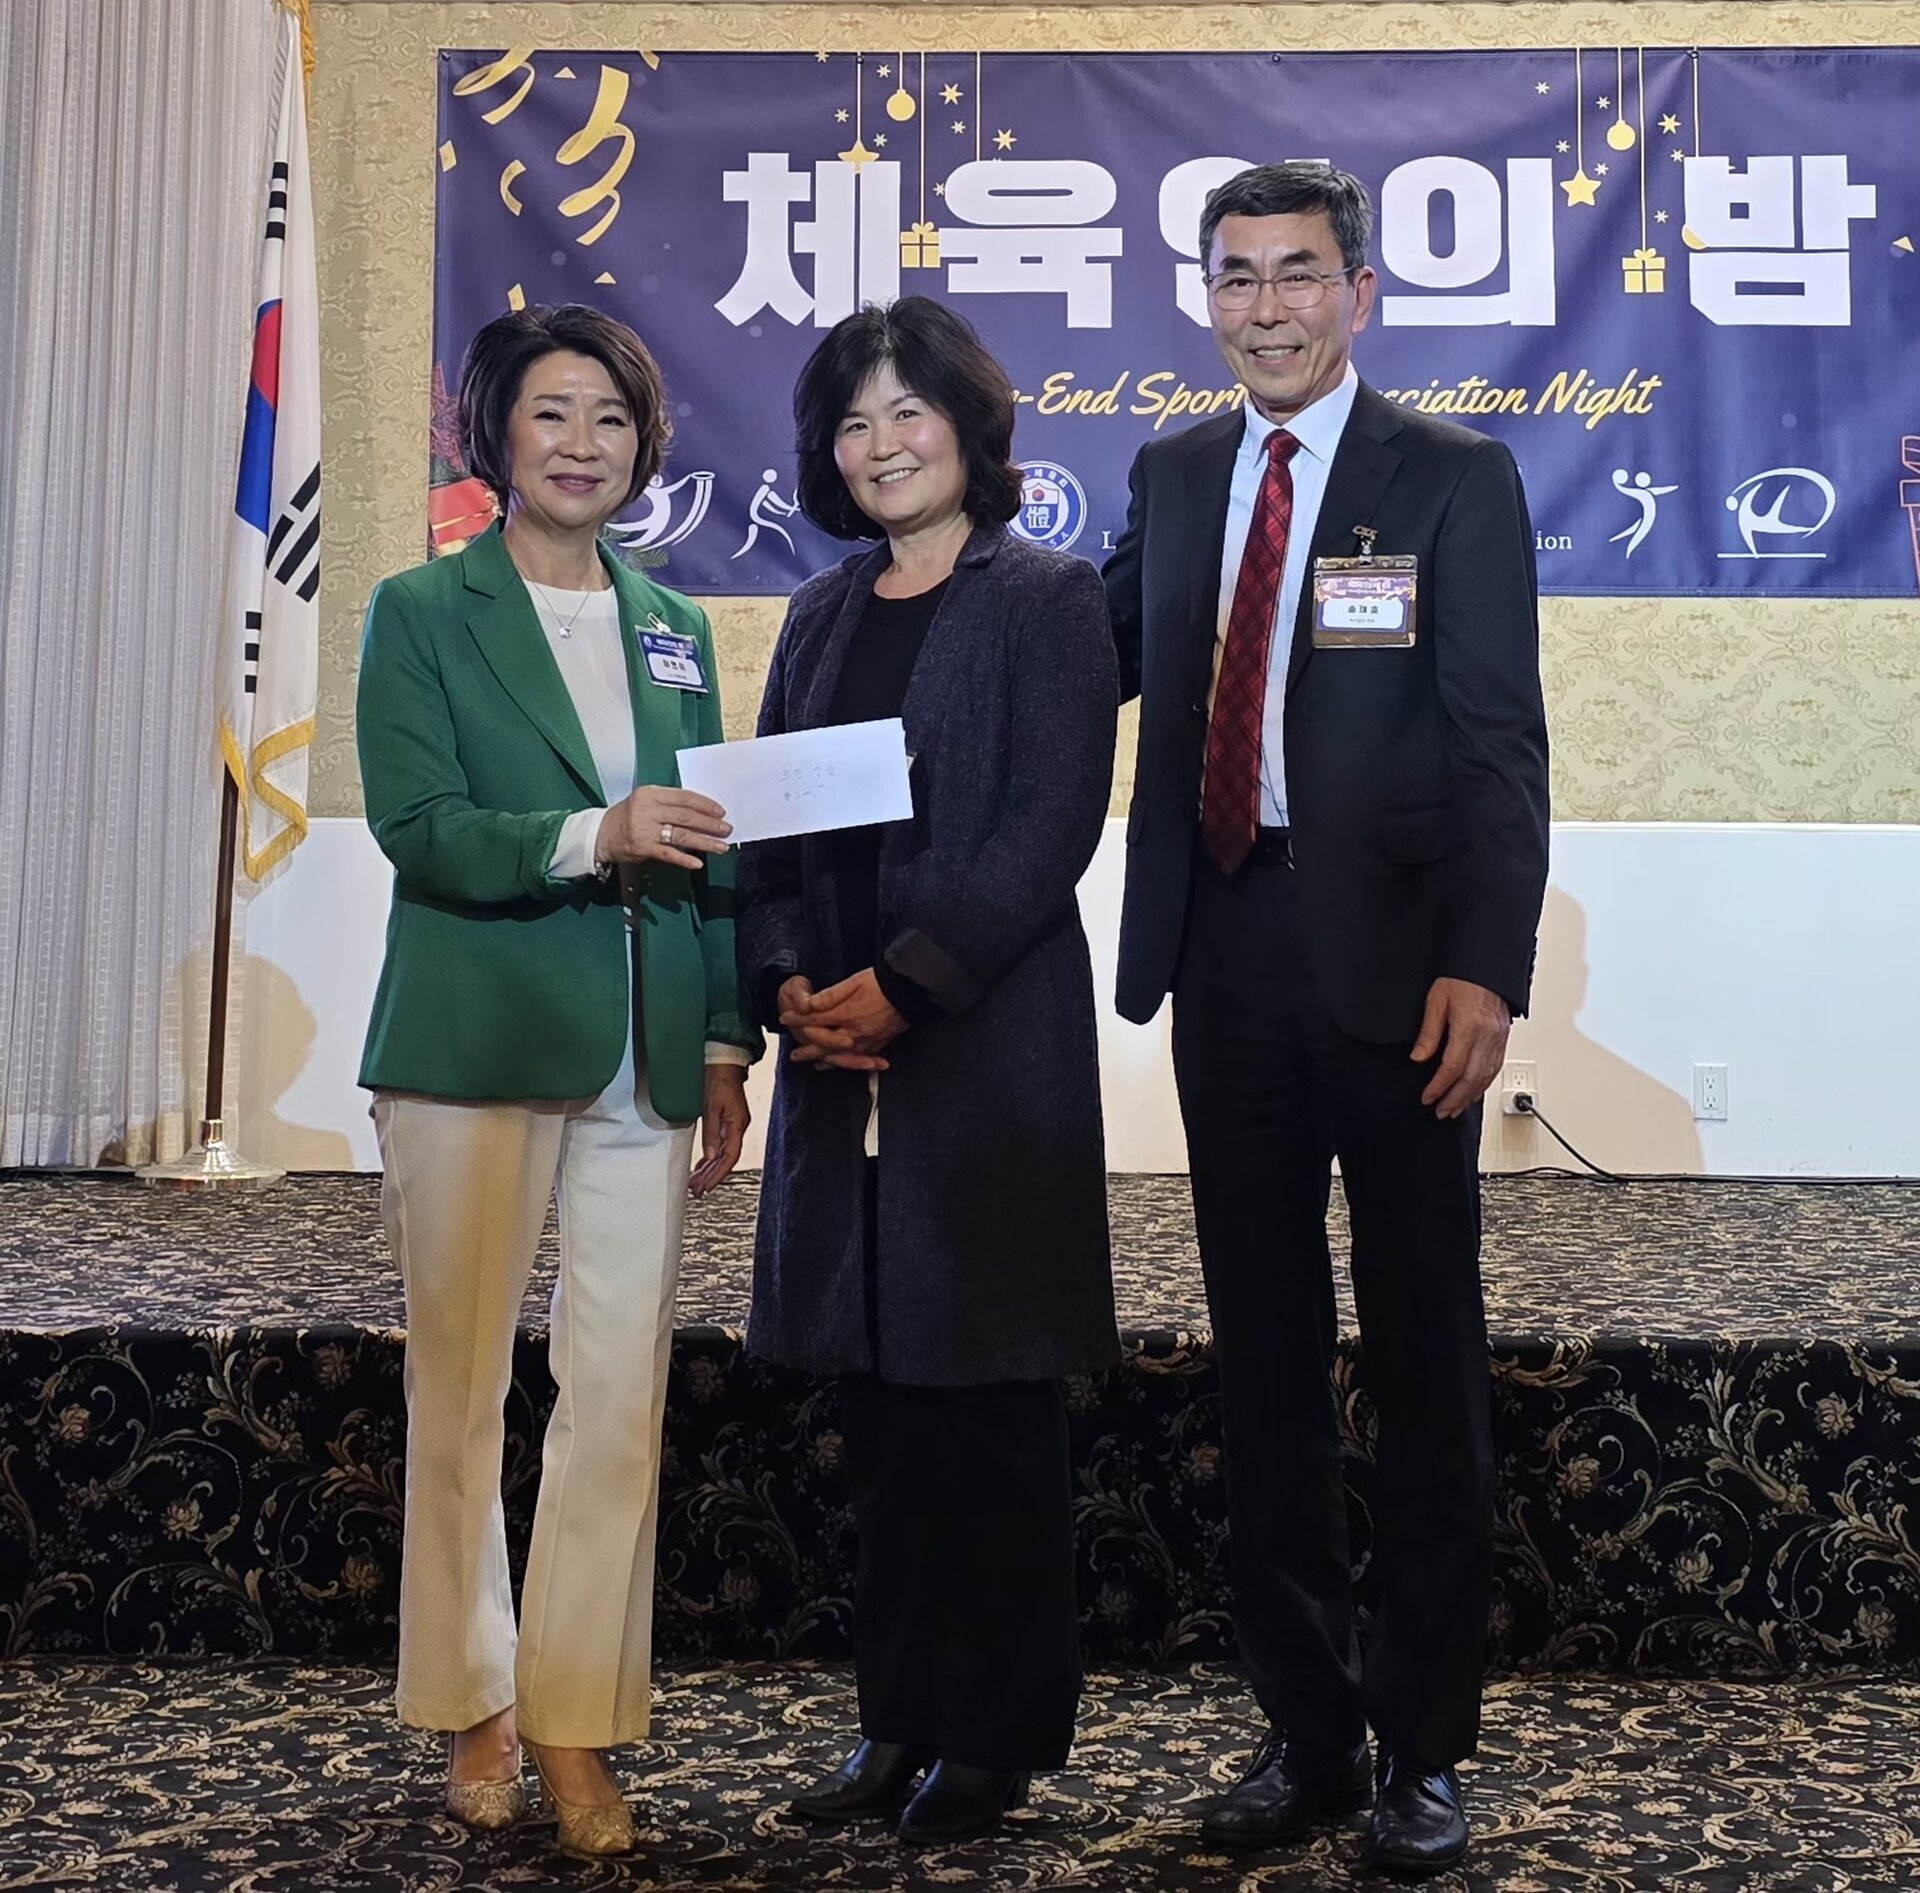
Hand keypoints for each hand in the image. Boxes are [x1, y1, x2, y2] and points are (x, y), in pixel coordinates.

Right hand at [597, 786, 730, 872]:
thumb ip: (670, 804)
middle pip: (686, 816)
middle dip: (709, 824)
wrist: (601, 834)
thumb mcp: (646, 802)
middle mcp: (647, 809)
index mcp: (651, 794)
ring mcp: (644, 829)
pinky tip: (698, 863)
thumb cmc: (629, 816)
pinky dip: (684, 859)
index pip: (684, 797)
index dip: (705, 805)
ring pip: (681, 835)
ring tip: (721, 847)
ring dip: (704, 842)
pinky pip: (668, 854)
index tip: (721, 812)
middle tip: (727, 830)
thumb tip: (703, 813)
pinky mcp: (642, 848)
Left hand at [690, 1064, 748, 1195]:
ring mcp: (732, 1124)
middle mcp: (737, 1127)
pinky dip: (710, 1157)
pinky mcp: (726, 1120)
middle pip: (726, 1159)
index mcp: (737, 1125)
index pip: (730, 1157)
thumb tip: (711, 1156)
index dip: (718, 1174)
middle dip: (712, 1176)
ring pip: (722, 1154)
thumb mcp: (711, 1106)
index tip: (706, 1186)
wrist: (724, 1060)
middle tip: (697, 1190)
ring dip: (709, 1169)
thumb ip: (711, 1132)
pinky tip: (702, 1165)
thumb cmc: (718, 1078)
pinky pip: (719, 1145)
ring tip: (697, 1182)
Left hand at [780, 969, 904, 1071]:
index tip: (785, 1018)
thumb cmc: (881, 982)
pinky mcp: (880, 1042)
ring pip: (842, 1055)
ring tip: (815, 1065)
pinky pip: (861, 1057)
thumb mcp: (853, 982)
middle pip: (825, 1044)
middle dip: (808, 1050)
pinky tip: (845, 1063)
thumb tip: (809, 1004)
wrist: (909, 989)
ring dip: (826, 1060)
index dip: (797, 1018)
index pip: (814, 1019)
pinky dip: (850, 1062)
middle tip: (794, 1056)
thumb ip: (830, 995)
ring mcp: (867, 1039)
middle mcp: (854, 1031)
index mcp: (845, 1014)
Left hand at [1412, 977, 1511, 1119]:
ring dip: (1470, 1097)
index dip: (1439, 1087)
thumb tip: (1419, 1058)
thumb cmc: (1462, 978)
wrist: (1486, 965)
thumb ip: (1429, 1033)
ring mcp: (1499, 1039)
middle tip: (1441, 1111)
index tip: (1428, 1097)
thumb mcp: (1436, 1001)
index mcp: (1469, 1027)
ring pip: (1486, 1077)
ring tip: (1455, 1108)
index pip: (1453, 1067)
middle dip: (1455, 1099)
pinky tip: (1474, 1093)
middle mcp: (1488, 1036)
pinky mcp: (1503, 1039)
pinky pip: (1495, 1068)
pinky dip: (1484, 1085)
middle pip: (1472, 1078)